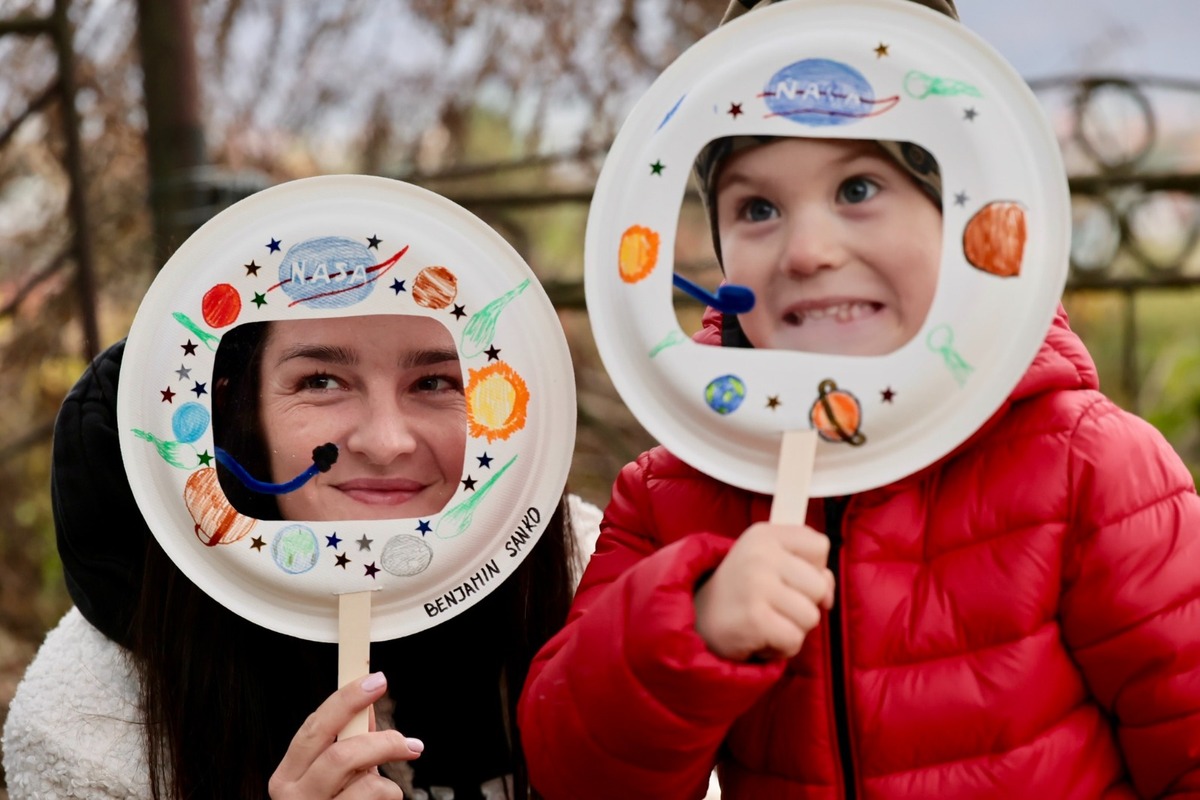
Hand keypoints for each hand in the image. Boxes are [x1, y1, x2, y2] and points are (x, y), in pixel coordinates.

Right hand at [269, 672, 422, 798]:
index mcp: (287, 775)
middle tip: (407, 742)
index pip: (314, 727)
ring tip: (387, 790)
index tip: (377, 680)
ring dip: (388, 784)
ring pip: (367, 786)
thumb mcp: (331, 774)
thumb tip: (368, 705)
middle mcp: (295, 797)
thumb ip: (347, 741)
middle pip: (342, 755)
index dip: (347, 700)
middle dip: (382, 742)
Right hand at [693, 522, 834, 661]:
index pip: (820, 546)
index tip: (788, 577)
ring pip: (811, 616)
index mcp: (764, 534)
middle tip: (771, 605)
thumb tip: (828, 597)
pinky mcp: (754, 619)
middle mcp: (760, 554)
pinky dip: (781, 647)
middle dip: (803, 604)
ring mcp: (756, 585)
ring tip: (765, 621)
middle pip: (820, 585)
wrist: (696, 620)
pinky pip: (794, 640)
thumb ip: (808, 568)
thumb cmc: (743, 592)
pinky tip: (759, 637)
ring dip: (792, 628)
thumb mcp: (770, 563)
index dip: (812, 568)